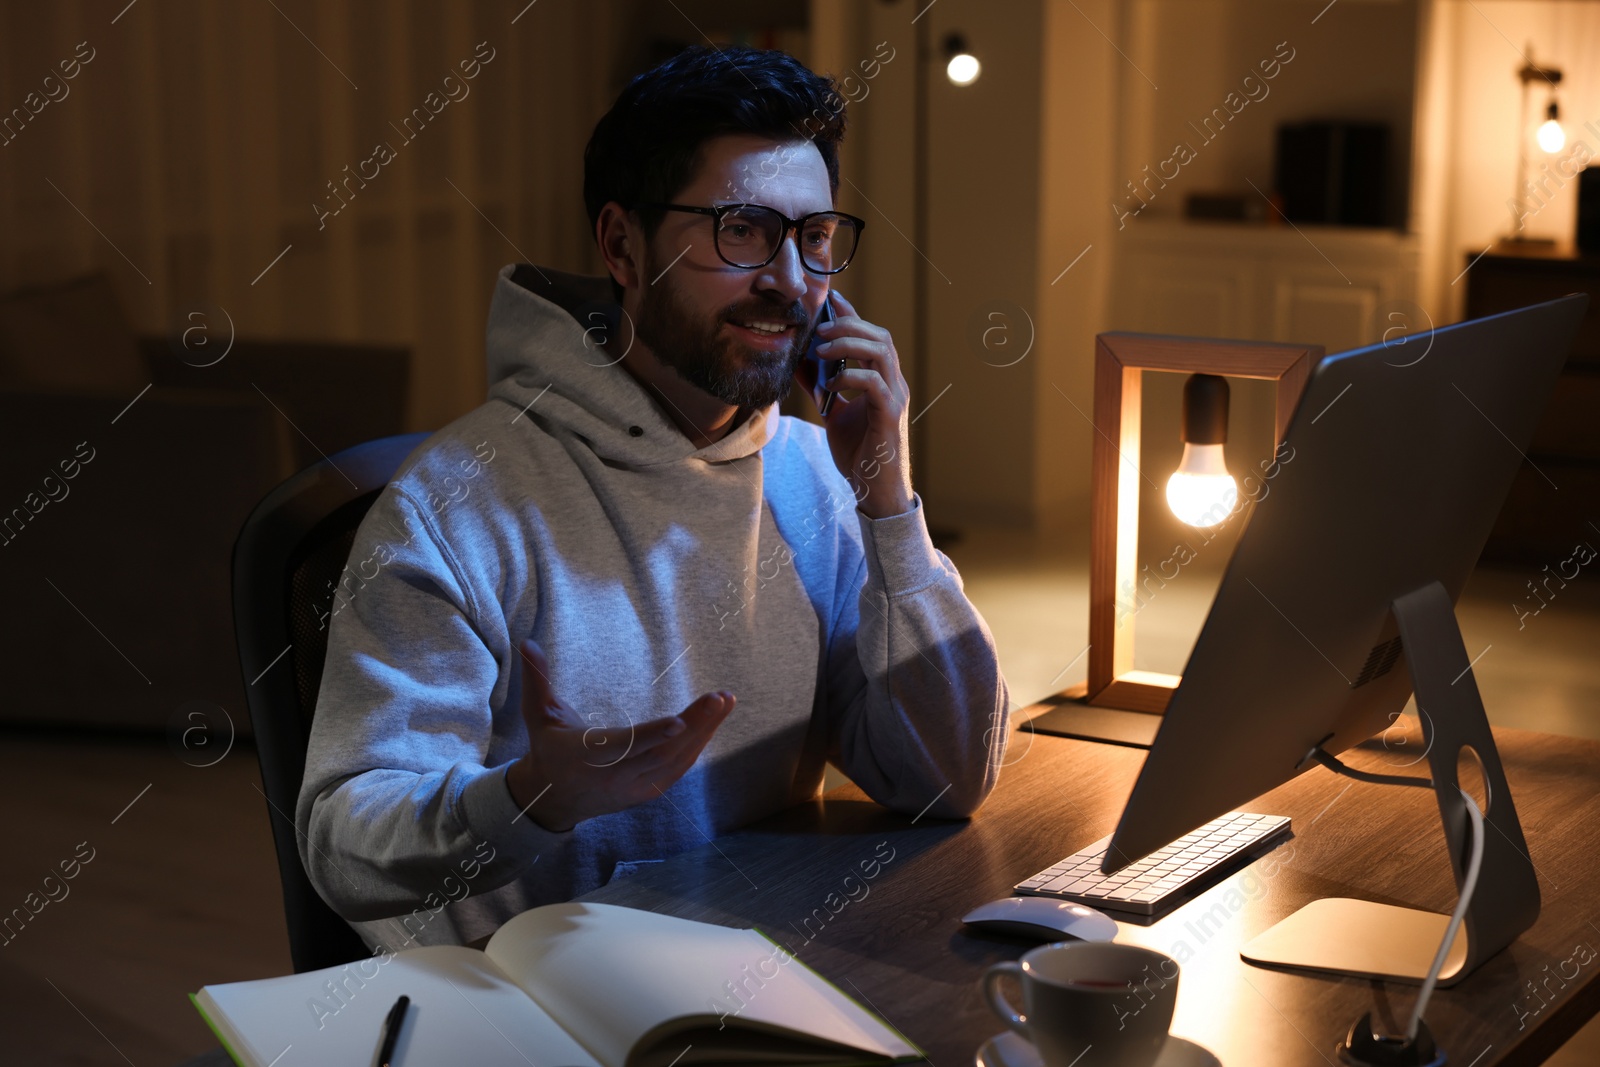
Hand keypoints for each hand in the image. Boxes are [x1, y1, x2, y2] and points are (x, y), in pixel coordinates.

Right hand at [506, 639, 735, 830]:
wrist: (554, 799)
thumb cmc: (549, 748)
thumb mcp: (537, 716)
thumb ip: (536, 680)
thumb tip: (528, 642)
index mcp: (586, 756)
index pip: (623, 746)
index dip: (651, 735)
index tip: (678, 720)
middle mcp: (614, 776)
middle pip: (661, 751)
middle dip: (694, 724)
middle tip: (720, 697)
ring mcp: (633, 787)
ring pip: (676, 760)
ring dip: (704, 731)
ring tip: (725, 702)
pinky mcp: (647, 792)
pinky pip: (678, 768)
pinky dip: (698, 745)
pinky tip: (713, 721)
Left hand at [792, 290, 913, 518]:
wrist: (875, 491)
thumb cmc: (859, 454)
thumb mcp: (833, 414)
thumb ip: (821, 388)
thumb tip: (798, 363)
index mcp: (883, 380)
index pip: (871, 336)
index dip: (852, 315)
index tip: (830, 300)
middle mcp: (894, 384)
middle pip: (879, 336)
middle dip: (848, 325)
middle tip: (818, 328)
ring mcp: (895, 398)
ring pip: (881, 352)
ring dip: (848, 344)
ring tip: (821, 349)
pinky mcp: (890, 416)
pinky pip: (874, 383)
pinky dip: (851, 376)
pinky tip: (831, 382)